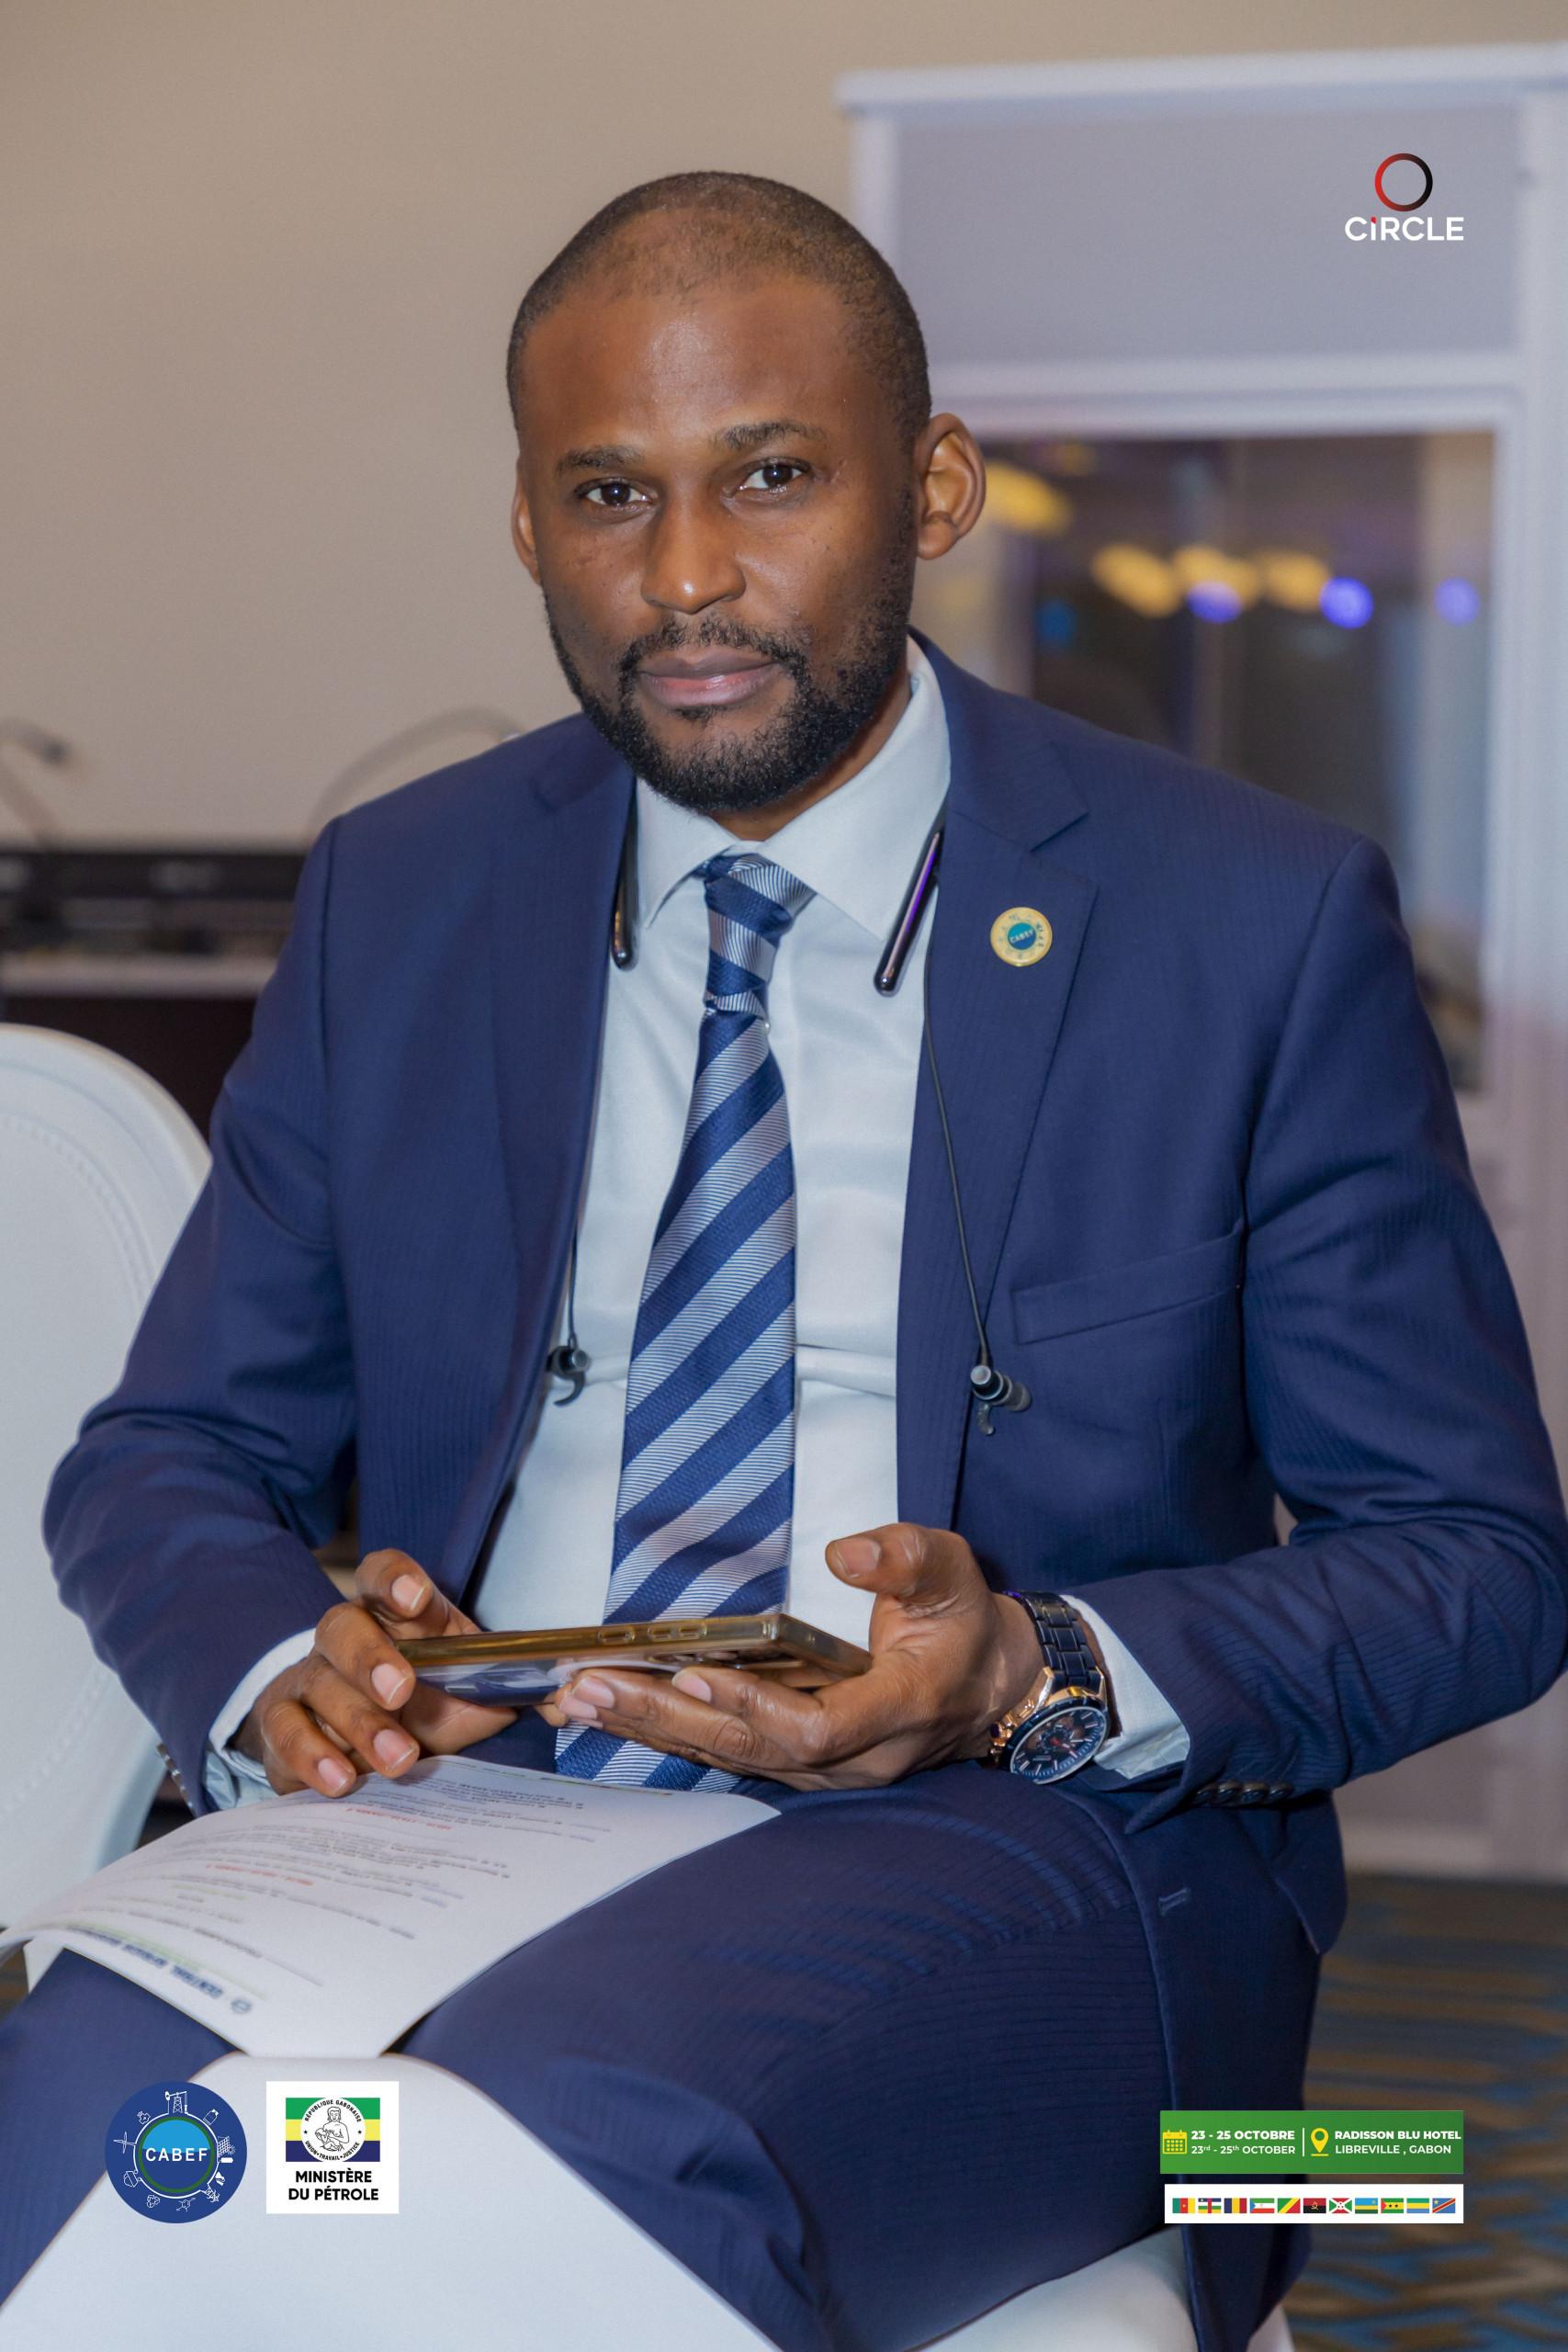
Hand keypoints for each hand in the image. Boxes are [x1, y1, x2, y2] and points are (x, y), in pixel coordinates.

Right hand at [233, 1550, 517, 1796]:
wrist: (358, 1742)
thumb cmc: (426, 1703)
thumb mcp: (470, 1693)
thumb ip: (512, 1691)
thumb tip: (563, 1702)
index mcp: (393, 1614)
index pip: (383, 1574)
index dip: (396, 1579)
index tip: (417, 1598)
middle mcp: (344, 1637)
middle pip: (343, 1627)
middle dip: (371, 1656)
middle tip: (402, 1691)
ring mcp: (308, 1679)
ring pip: (318, 1684)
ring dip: (357, 1723)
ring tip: (398, 1758)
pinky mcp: (282, 1724)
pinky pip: (285, 1733)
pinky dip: (313, 1757)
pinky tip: (341, 1780)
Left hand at [544, 1524, 1045, 1789]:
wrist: (985, 1686)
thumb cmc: (962, 1621)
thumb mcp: (953, 1572)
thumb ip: (905, 1558)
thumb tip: (844, 1552)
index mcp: (895, 1711)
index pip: (812, 1729)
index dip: (751, 1706)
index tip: (693, 1672)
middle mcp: (853, 1758)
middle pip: (748, 1748)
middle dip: (667, 1716)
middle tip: (595, 1684)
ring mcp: (822, 1771)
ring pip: (726, 1756)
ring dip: (651, 1726)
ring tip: (579, 1695)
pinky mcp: (794, 1761)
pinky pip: (723, 1751)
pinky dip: (664, 1729)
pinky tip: (608, 1709)